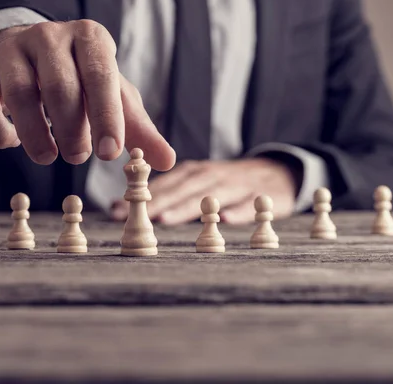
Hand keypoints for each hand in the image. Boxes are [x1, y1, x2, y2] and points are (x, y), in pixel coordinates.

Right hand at [0, 20, 175, 170]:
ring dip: (37, 136)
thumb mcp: (113, 97)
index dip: (106, 117)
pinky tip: (13, 143)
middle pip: (60, 87)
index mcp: (89, 38)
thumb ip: (137, 128)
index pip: (100, 75)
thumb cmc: (81, 80)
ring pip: (20, 95)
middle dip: (72, 131)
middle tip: (78, 156)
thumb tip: (166, 161)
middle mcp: (49, 37)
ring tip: (49, 156)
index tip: (109, 153)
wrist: (29, 56)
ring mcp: (11, 52)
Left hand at [111, 158, 297, 224]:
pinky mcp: (259, 195)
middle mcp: (211, 175)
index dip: (140, 197)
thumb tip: (115, 207)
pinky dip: (237, 211)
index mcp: (194, 172)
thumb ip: (164, 195)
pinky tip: (226, 219)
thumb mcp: (196, 183)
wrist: (278, 173)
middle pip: (181, 191)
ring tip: (166, 220)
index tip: (116, 211)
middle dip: (156, 204)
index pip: (164, 185)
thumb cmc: (227, 183)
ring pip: (209, 196)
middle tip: (135, 219)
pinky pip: (247, 203)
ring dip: (188, 207)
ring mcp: (236, 184)